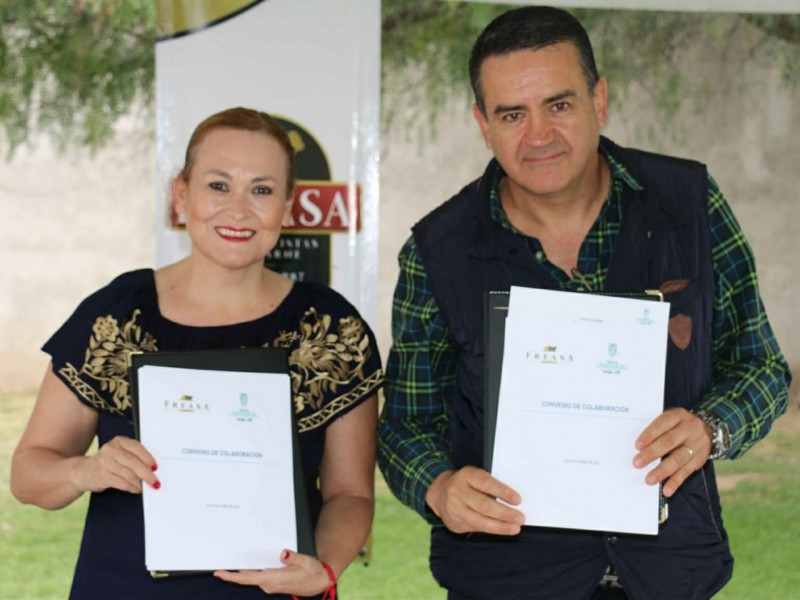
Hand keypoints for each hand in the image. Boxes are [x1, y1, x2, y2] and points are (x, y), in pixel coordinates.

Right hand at [73, 436, 158, 493]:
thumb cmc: (108, 462)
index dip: (148, 458)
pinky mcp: (102, 476)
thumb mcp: (120, 453)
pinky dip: (131, 488)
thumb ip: (134, 456)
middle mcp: (111, 450)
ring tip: (145, 487)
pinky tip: (136, 489)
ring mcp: (105, 463)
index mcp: (119, 441)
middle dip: (147, 474)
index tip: (156, 467)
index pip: (137, 447)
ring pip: (129, 474)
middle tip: (155, 482)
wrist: (83, 471)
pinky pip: (122, 483)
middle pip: (134, 463)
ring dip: (140, 483)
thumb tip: (153, 468)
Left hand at [214, 550, 332, 596]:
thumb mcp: (304, 561)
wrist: (320, 582)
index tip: (219, 573)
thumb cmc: (312, 572)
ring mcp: (271, 585)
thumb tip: (282, 553)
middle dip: (233, 573)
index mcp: (273, 579)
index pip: (247, 578)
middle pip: (246, 578)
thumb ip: (292, 557)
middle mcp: (269, 584)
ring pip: (252, 578)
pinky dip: (251, 572)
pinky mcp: (274, 583)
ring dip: (242, 572)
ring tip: (231, 563)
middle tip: (219, 566)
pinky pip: (258, 578)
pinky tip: (251, 565)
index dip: (232, 576)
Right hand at [425, 466, 523, 534]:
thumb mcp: (475, 476)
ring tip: (515, 528)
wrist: (439, 492)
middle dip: (504, 513)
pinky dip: (492, 530)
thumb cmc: (466, 483)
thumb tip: (514, 501)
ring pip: (480, 520)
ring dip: (500, 526)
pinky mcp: (454, 522)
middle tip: (520, 518)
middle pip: (483, 505)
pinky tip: (503, 530)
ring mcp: (454, 508)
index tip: (518, 500)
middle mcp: (457, 491)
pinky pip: (476, 528)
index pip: (486, 484)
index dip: (503, 492)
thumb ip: (490, 485)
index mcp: (466, 475)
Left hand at [633, 407, 712, 496]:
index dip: (649, 435)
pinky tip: (667, 490)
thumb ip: (658, 429)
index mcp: (678, 415)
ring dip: (662, 470)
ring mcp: (696, 444)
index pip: (662, 424)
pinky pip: (687, 471)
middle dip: (652, 453)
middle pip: (669, 442)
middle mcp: (689, 428)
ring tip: (649, 480)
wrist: (708, 426)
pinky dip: (676, 481)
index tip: (637, 446)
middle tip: (637, 463)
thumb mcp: (671, 419)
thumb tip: (639, 448)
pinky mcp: (700, 459)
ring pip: (678, 458)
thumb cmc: (679, 424)